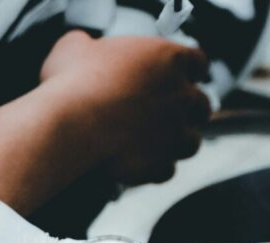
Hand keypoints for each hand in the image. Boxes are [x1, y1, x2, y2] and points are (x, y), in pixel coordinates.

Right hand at [41, 31, 211, 183]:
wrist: (68, 123)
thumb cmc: (72, 82)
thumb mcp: (72, 48)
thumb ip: (87, 45)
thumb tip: (80, 47)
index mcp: (167, 59)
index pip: (196, 61)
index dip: (190, 69)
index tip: (184, 75)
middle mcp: (180, 95)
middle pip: (201, 104)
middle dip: (188, 110)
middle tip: (169, 113)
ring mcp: (173, 132)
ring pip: (191, 141)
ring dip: (177, 143)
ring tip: (157, 145)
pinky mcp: (159, 163)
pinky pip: (166, 170)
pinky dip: (154, 170)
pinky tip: (138, 165)